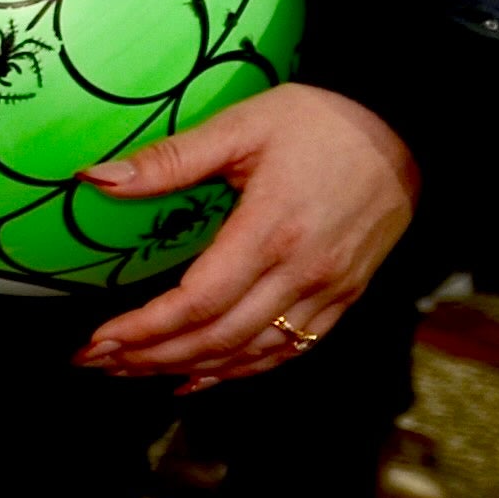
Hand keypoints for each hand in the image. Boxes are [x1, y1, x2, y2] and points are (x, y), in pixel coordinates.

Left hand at [71, 83, 419, 389]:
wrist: (405, 126)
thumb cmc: (318, 120)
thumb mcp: (240, 126)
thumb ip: (170, 159)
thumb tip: (94, 178)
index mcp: (271, 231)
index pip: (197, 301)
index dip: (144, 329)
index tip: (95, 341)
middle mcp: (303, 273)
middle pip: (219, 337)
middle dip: (152, 357)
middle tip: (98, 362)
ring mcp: (330, 290)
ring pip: (253, 352)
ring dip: (190, 369)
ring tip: (134, 370)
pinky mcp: (346, 295)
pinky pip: (290, 349)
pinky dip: (242, 370)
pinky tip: (202, 376)